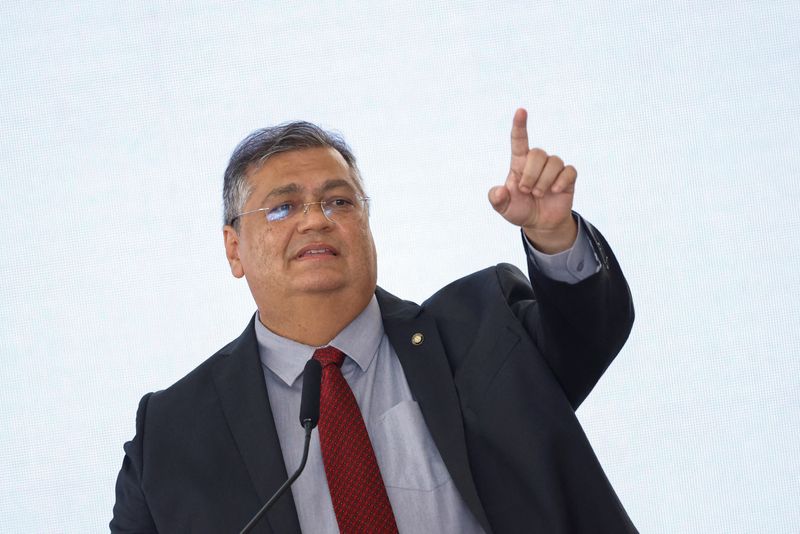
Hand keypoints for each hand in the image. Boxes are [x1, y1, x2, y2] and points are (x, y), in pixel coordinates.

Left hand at [488, 108, 577, 252]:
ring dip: (544, 181)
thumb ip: (496, 200)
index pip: (519, 140)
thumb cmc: (520, 210)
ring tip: (539, 194)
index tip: (520, 110)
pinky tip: (555, 191)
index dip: (520, 125)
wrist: (540, 224)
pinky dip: (561, 182)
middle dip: (531, 174)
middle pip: (538, 153)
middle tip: (527, 191)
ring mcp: (553, 169)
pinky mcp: (568, 177)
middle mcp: (537, 162)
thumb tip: (499, 191)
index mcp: (519, 164)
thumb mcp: (503, 208)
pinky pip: (569, 171)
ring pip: (554, 162)